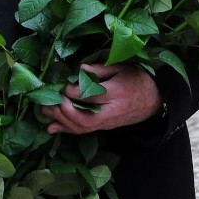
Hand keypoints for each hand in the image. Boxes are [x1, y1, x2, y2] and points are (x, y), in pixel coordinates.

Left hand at [42, 63, 162, 134]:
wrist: (153, 102)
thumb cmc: (138, 80)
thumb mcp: (122, 67)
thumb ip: (101, 69)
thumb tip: (80, 68)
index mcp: (118, 92)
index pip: (92, 96)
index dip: (74, 92)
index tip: (63, 85)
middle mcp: (112, 111)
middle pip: (85, 118)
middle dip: (65, 111)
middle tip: (50, 101)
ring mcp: (108, 122)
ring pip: (83, 128)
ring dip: (62, 121)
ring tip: (45, 112)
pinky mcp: (104, 127)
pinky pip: (84, 131)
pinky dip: (66, 130)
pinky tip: (52, 127)